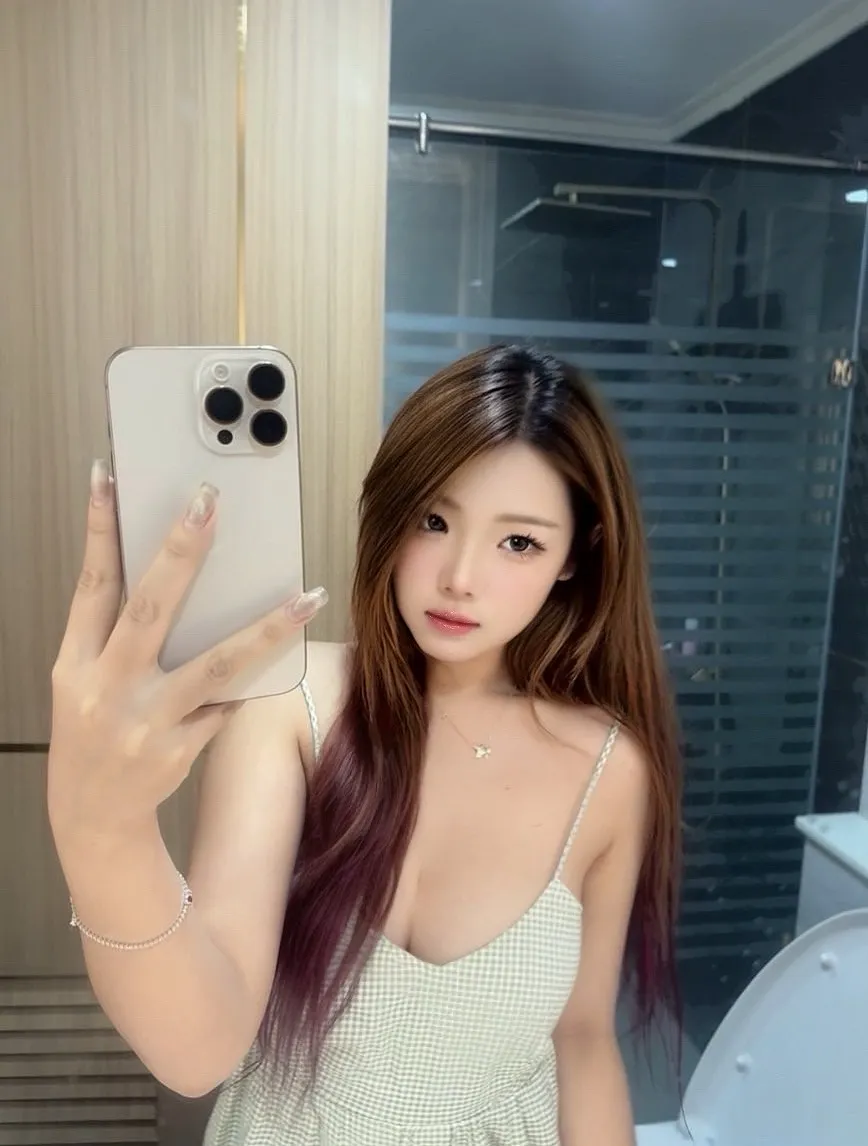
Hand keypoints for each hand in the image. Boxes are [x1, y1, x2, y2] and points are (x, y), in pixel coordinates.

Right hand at [48, 459, 326, 836]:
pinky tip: (281, 653)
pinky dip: (252, 678)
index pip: (91, 586)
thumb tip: (176, 569)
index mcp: (75, 663)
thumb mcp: (81, 680)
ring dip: (266, 628)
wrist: (91, 816)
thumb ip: (116, 632)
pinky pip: (227, 702)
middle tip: (209, 502)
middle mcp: (107, 689)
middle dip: (180, 553)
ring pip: (216, 665)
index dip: (97, 529)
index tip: (110, 477)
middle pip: (150, 610)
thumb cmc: (91, 731)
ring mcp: (146, 722)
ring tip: (307, 595)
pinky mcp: (180, 748)